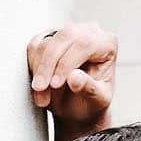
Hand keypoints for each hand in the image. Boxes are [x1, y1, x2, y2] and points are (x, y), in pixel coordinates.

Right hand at [27, 21, 117, 139]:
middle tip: (41, 89)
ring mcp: (67, 33)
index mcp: (107, 43)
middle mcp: (88, 32)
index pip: (84, 44)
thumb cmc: (92, 102)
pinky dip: (32, 66)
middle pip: (63, 38)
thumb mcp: (97, 101)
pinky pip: (34, 46)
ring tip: (41, 95)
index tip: (55, 84)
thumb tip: (74, 77)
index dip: (66, 63)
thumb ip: (89, 88)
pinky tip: (38, 83)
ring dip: (39, 70)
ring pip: (46, 43)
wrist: (79, 107)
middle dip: (48, 65)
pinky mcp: (49, 37)